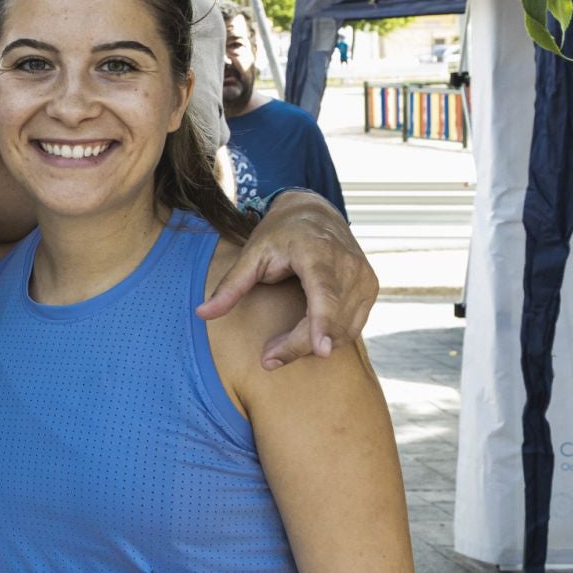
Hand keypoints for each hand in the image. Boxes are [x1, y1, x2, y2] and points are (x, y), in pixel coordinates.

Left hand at [196, 191, 377, 368]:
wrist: (315, 213)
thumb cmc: (280, 234)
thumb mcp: (251, 254)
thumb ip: (230, 286)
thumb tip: (201, 313)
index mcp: (318, 252)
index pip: (325, 294)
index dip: (322, 323)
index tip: (320, 350)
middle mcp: (348, 265)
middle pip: (330, 320)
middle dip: (299, 346)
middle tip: (268, 359)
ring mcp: (364, 277)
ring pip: (343, 330)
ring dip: (312, 345)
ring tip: (279, 346)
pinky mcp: (371, 288)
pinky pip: (353, 326)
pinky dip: (329, 337)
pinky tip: (303, 336)